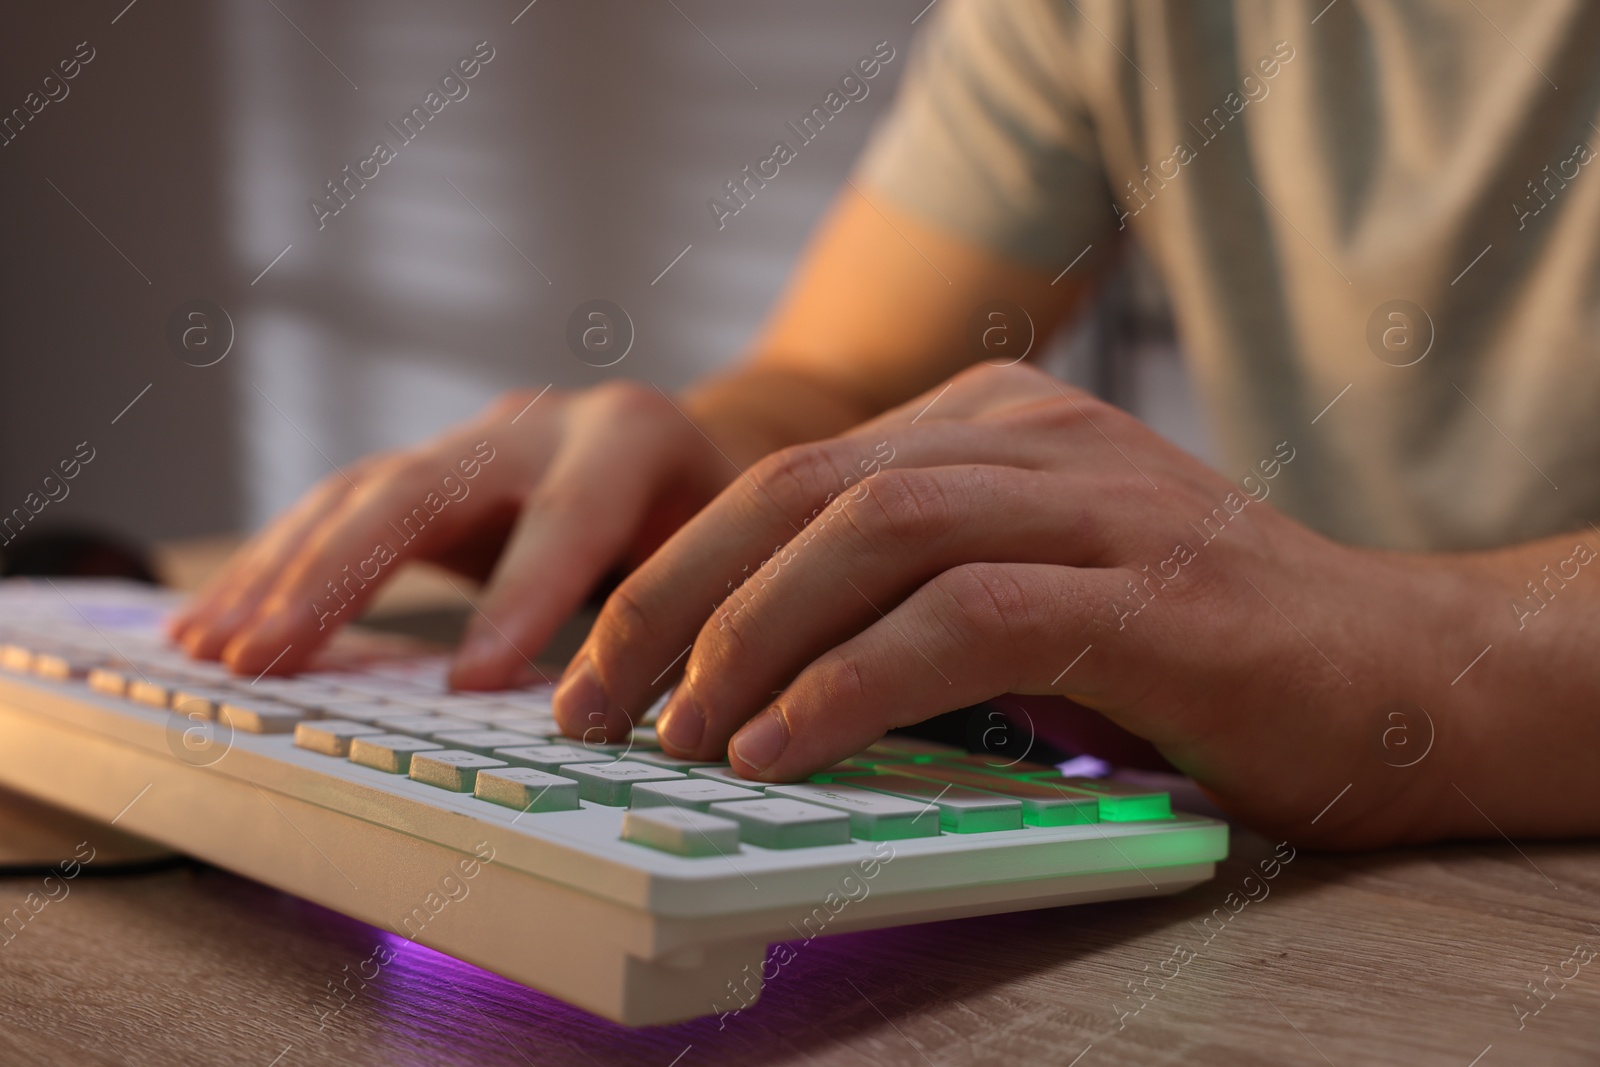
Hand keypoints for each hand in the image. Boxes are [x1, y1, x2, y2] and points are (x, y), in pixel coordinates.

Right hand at [168, 382, 729, 687]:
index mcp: (627, 438)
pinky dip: (278, 569)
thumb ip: (686, 618)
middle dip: (338, 577)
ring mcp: (473, 441)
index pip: (567, 517)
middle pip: (422, 488)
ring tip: (215, 649)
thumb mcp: (733, 556)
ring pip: (359, 496)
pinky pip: (340, 513)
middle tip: (266, 660)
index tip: (467, 685)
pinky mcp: (430, 472)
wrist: (694, 448)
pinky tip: (219, 622)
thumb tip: (639, 724)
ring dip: (281, 576)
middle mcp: (537, 423)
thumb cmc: (723, 524)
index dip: (519, 599)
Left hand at [554, 363, 1483, 847]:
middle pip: (807, 489)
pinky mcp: (1146, 587)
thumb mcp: (1030, 600)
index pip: (795, 476)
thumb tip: (754, 683)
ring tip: (678, 732)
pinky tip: (782, 745)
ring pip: (871, 534)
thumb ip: (911, 605)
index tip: (607, 660)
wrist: (1399, 672)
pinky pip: (960, 619)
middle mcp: (1037, 438)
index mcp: (995, 427)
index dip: (682, 568)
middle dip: (678, 597)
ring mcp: (1098, 500)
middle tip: (596, 697)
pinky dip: (853, 683)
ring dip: (749, 638)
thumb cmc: (1195, 656)